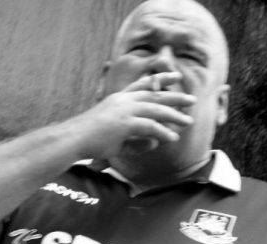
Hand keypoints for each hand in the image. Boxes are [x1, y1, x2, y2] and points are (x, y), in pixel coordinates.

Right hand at [70, 73, 195, 158]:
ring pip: (155, 109)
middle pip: (154, 94)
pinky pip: (149, 127)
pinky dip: (162, 132)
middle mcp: (124, 100)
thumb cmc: (92, 140)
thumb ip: (137, 141)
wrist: (74, 139)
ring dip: (174, 115)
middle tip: (192, 99)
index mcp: (120, 99)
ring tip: (189, 121)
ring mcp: (124, 110)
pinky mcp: (125, 124)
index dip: (160, 79)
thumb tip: (154, 143)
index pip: (143, 85)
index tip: (175, 76)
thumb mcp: (118, 140)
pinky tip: (173, 138)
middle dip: (175, 96)